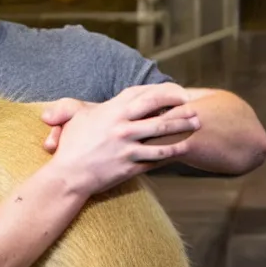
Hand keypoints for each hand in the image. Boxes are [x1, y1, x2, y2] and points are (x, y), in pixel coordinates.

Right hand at [41, 83, 199, 195]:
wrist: (69, 174)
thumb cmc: (71, 144)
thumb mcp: (76, 116)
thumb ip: (90, 103)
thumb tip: (103, 101)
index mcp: (112, 112)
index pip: (145, 96)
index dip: (165, 92)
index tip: (178, 92)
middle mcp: (123, 128)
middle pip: (160, 116)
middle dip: (181, 112)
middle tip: (195, 110)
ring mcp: (128, 148)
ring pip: (163, 139)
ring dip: (183, 132)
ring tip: (196, 128)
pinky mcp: (131, 166)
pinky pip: (156, 160)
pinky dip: (170, 154)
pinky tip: (181, 150)